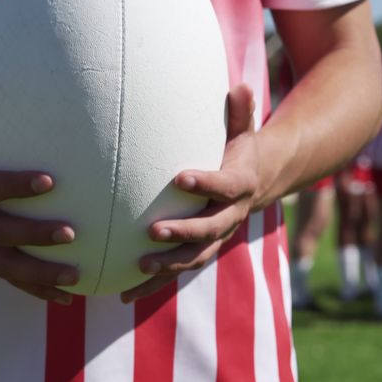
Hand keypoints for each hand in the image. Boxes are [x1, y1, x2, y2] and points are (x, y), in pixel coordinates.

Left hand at [121, 84, 262, 302]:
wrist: (257, 185)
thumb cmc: (239, 151)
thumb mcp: (243, 132)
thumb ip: (241, 113)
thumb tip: (241, 86)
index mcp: (239, 186)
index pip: (224, 186)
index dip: (205, 183)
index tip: (180, 177)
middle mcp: (229, 217)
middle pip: (209, 230)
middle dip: (182, 232)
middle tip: (152, 231)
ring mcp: (214, 239)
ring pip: (194, 258)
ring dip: (168, 265)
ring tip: (139, 266)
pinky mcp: (198, 252)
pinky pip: (175, 272)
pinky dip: (151, 286)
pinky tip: (123, 295)